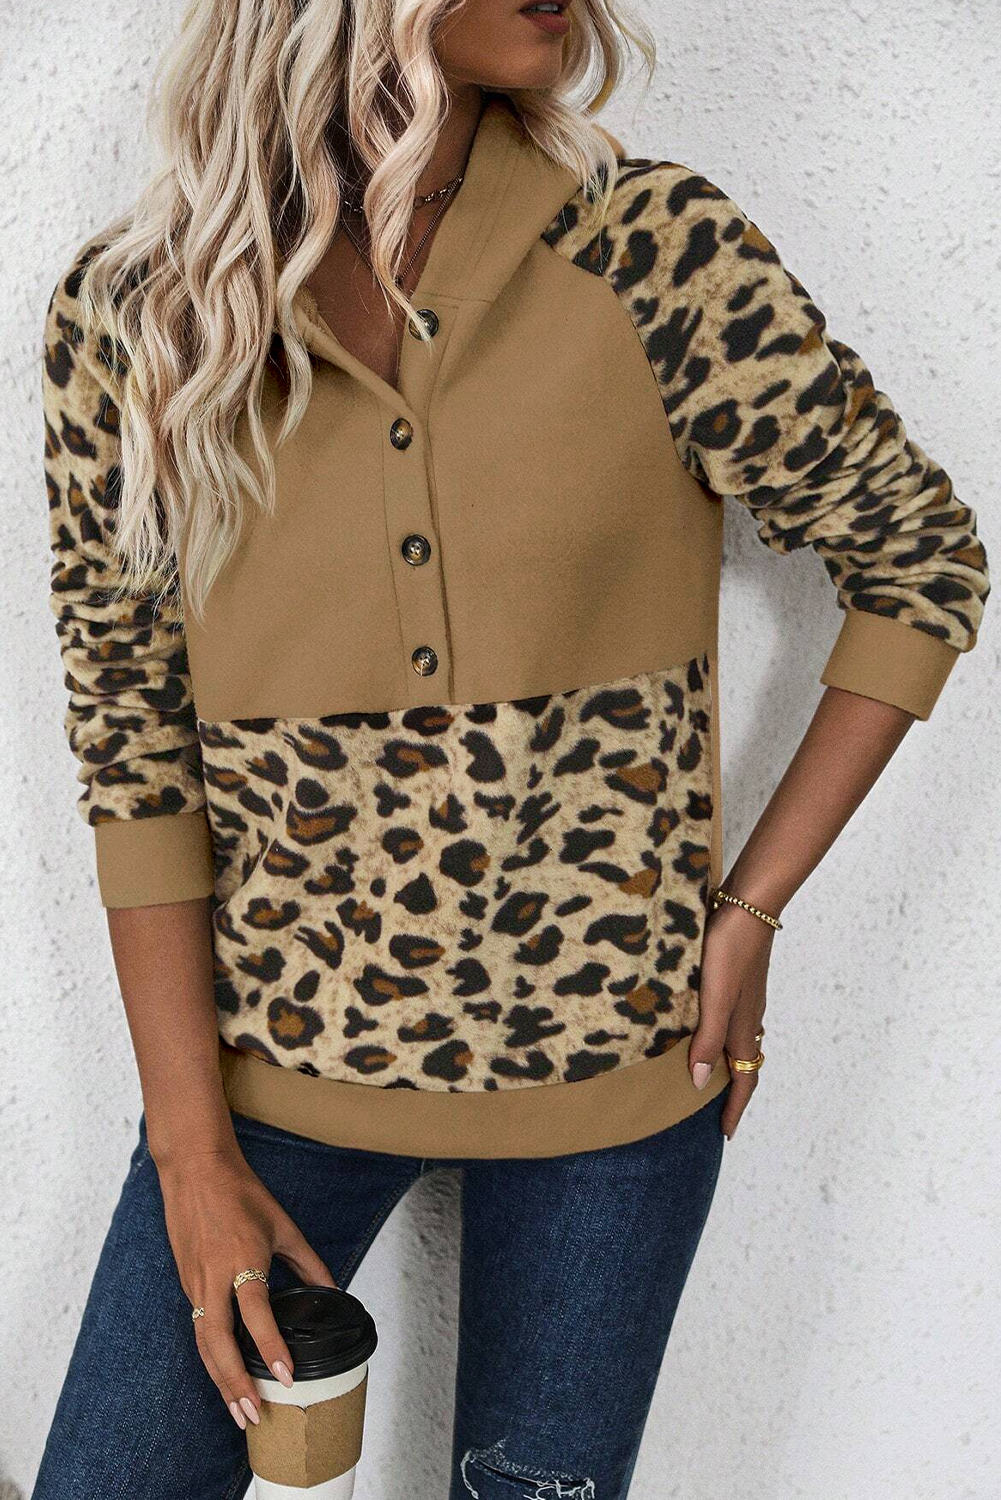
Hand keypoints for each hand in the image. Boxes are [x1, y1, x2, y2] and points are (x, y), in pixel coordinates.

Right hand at [155, 1143, 337, 1429]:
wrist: (194, 1169)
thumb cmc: (241, 1192)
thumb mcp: (282, 1225)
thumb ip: (307, 1262)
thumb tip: (334, 1290)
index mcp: (242, 1259)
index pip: (256, 1315)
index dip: (271, 1348)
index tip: (285, 1378)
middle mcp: (214, 1277)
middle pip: (219, 1343)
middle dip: (235, 1383)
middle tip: (254, 1415)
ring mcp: (195, 1282)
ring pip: (203, 1342)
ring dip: (219, 1380)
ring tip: (238, 1411)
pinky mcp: (186, 1283)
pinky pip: (198, 1327)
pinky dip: (211, 1357)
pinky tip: (224, 1376)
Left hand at [689, 900, 773, 1139]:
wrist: (750, 904)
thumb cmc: (730, 949)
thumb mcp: (714, 996)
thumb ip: (707, 1037)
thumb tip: (699, 1083)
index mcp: (742, 1027)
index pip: (744, 1080)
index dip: (734, 1109)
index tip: (725, 1135)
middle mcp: (748, 1017)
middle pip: (744, 1065)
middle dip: (732, 1092)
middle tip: (715, 1112)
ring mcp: (746, 998)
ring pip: (739, 1041)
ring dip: (726, 1064)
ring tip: (707, 1076)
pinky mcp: (739, 979)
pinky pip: (733, 1020)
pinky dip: (722, 1037)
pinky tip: (704, 1026)